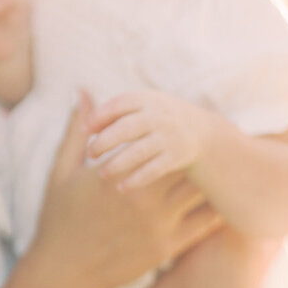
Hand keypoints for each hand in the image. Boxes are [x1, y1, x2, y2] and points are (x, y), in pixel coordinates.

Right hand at [30, 97, 221, 287]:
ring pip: (200, 192)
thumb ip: (77, 131)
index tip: (192, 118)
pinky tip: (226, 199)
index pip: (161, 142)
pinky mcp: (167, 248)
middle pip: (188, 164)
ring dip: (212, 179)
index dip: (179, 129)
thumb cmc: (59, 219)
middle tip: (219, 137)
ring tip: (228, 164)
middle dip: (201, 151)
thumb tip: (81, 91)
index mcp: (120, 172)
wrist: (65, 271)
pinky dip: (216, 209)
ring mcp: (159, 223)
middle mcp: (144, 196)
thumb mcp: (62, 171)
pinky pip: (203, 225)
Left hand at [87, 90, 208, 188]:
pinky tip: (122, 188)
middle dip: (106, 141)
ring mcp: (169, 136)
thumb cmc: (160, 121)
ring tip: (102, 174)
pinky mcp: (177, 156)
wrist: (205, 134)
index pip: (119, 104)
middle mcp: (159, 116)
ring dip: (118, 163)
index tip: (85, 131)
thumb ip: (114, 112)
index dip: (99, 116)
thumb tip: (82, 115)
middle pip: (127, 128)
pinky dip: (136, 179)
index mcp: (147, 99)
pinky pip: (153, 170)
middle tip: (91, 154)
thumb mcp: (143, 107)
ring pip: (138, 151)